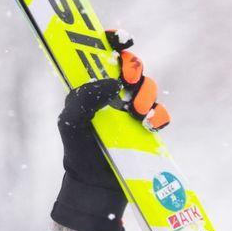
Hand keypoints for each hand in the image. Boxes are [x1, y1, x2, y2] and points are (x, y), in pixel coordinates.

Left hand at [51, 32, 169, 230]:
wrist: (94, 189)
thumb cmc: (77, 154)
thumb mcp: (71, 122)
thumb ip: (85, 97)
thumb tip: (112, 83)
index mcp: (92, 89)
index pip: (104, 56)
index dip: (114, 42)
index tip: (122, 41)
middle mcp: (112, 97)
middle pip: (132, 67)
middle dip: (134, 68)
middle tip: (128, 79)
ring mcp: (130, 113)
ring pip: (148, 88)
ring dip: (146, 94)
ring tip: (136, 113)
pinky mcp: (145, 131)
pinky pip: (160, 114)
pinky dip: (158, 116)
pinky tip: (148, 126)